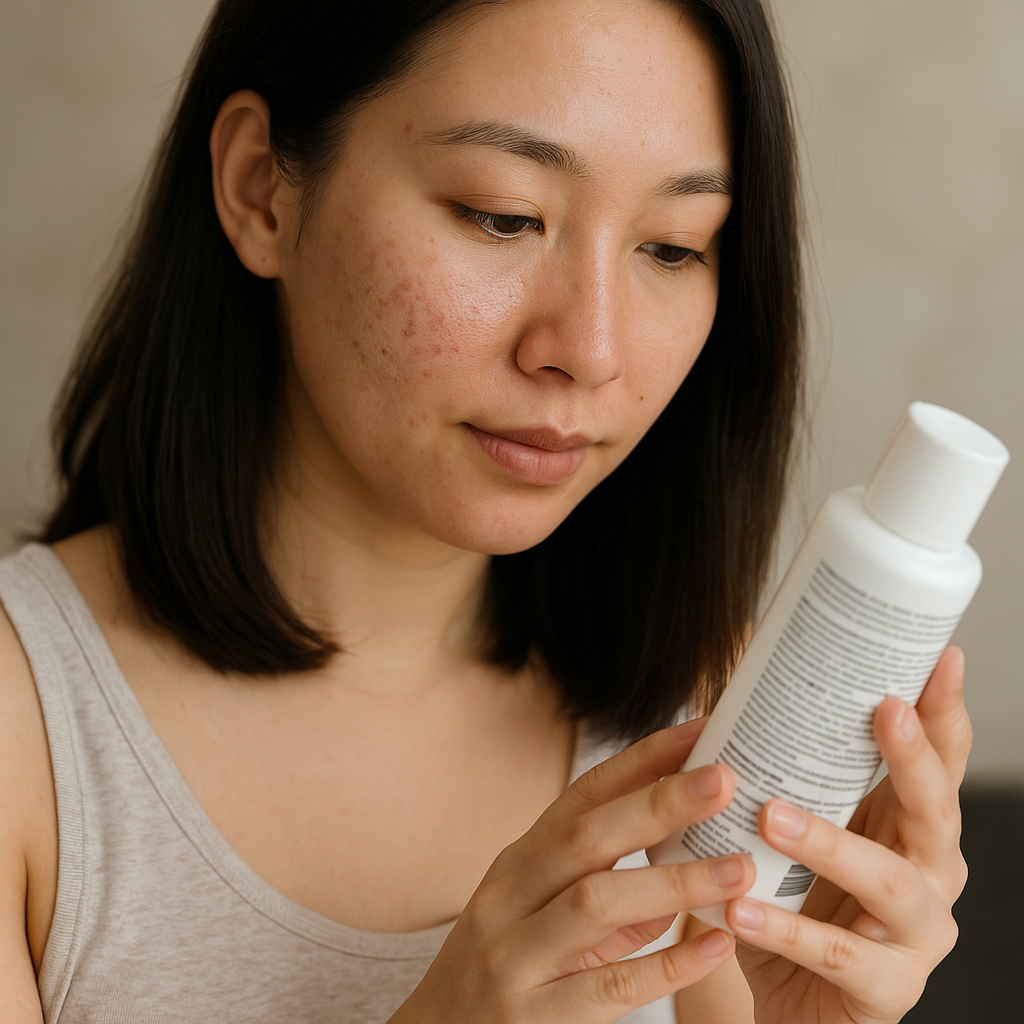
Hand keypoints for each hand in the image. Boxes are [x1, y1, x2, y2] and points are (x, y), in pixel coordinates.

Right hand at [391, 718, 756, 1023]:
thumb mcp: (537, 913)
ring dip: (673, 883)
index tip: (698, 732)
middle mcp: (509, 899)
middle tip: (724, 780)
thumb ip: (606, 890)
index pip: (582, 797)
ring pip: (596, 904)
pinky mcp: (533, 1017)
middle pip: (587, 838)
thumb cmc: (499, 966)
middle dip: (658, 804)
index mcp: (518, 863)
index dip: (641, 761)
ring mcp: (516, 957)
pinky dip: (668, 965)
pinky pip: (609, 987)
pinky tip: (716, 946)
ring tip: (738, 868)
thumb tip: (680, 867)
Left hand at [728, 647, 970, 1023]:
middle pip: (936, 810)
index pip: (940, 762)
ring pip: (887, 880)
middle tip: (885, 710)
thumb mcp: (798, 829)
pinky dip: (784, 927)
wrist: (792, 1002)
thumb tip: (745, 696)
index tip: (941, 659)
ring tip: (770, 817)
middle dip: (914, 758)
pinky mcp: (887, 988)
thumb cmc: (797, 899)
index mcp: (910, 826)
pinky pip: (833, 953)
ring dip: (830, 844)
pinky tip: (739, 909)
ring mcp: (916, 934)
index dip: (945, 713)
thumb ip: (792, 777)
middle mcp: (930, 873)